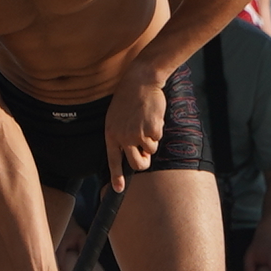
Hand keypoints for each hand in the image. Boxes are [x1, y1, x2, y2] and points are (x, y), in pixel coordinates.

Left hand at [105, 74, 165, 189]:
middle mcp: (123, 137)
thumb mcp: (117, 117)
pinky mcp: (151, 130)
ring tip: (146, 120)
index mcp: (111, 134)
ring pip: (151, 150)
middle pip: (136, 163)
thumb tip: (133, 153)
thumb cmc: (130, 98)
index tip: (118, 189)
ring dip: (152, 139)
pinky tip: (152, 115)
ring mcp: (137, 134)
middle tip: (146, 153)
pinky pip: (158, 138)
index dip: (116, 177)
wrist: (140, 81)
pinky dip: (159, 128)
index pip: (113, 160)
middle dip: (144, 162)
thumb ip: (121, 135)